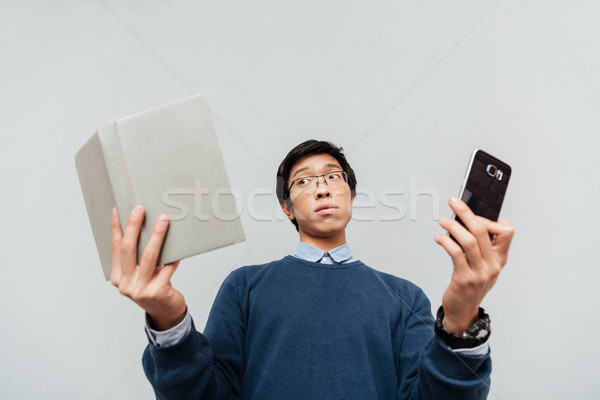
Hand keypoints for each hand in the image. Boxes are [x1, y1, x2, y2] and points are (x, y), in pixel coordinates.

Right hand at [111, 205, 185, 330]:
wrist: (166, 312)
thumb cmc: (153, 287)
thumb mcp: (139, 273)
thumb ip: (137, 257)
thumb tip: (143, 226)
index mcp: (117, 277)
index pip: (116, 248)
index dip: (116, 228)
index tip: (118, 209)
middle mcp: (125, 284)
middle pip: (129, 249)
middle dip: (134, 226)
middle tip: (140, 208)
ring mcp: (140, 289)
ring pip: (149, 256)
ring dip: (156, 235)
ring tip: (163, 220)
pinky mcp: (157, 292)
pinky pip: (167, 268)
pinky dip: (173, 256)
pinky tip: (179, 246)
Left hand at [434, 197, 514, 333]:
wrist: (464, 310)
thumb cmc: (472, 286)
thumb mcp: (485, 266)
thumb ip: (485, 246)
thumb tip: (476, 221)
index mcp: (500, 259)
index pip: (506, 232)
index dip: (490, 220)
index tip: (474, 215)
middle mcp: (492, 265)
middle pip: (482, 231)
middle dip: (466, 213)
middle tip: (454, 202)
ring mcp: (479, 272)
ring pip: (468, 240)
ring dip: (453, 226)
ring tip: (443, 221)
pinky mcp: (464, 278)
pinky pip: (455, 253)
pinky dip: (445, 241)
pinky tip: (439, 238)